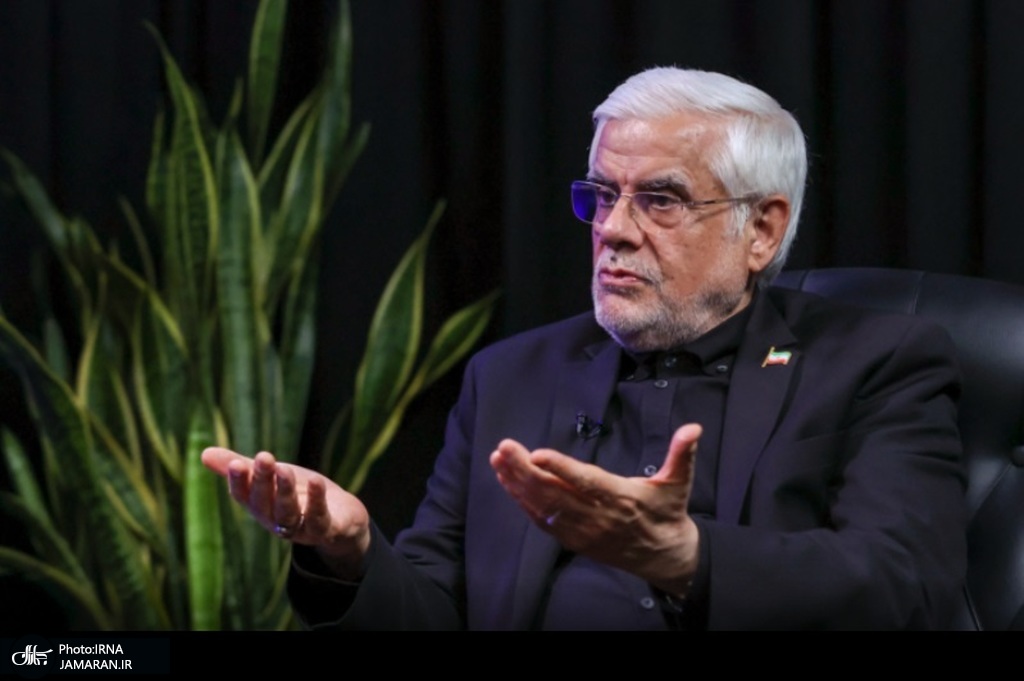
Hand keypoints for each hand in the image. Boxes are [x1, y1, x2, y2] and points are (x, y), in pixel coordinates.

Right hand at [201, 448, 370, 579]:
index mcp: (261, 507)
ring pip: (288, 514)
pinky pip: (319, 519)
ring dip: (285, 492)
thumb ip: (242, 467)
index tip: (236, 463)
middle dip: (262, 481)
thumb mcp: (272, 477)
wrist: (342, 518)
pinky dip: (317, 501)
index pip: (243, 496)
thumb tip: (203, 453)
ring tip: (284, 469)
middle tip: (264, 457)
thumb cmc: (301, 494)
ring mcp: (302, 528)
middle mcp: (277, 521)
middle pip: (265, 503)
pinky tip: (316, 481)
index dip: (238, 482)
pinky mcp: (328, 529)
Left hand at [489, 423, 701, 595]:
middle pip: (556, 494)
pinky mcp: (573, 539)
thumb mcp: (679, 483)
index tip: (537, 453)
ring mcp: (582, 531)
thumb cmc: (669, 512)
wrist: (665, 557)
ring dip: (518, 484)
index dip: (562, 469)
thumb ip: (682, 454)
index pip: (587, 482)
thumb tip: (694, 428)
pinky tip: (507, 481)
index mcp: (622, 498)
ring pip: (544, 507)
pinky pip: (542, 521)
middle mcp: (598, 517)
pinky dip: (522, 501)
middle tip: (505, 448)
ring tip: (498, 459)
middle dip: (526, 470)